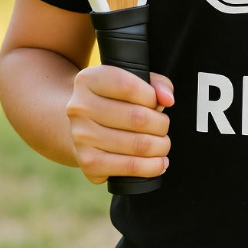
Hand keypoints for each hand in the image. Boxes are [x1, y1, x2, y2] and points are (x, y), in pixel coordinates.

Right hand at [66, 65, 173, 183]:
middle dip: (161, 125)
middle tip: (164, 127)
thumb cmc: (114, 101)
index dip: (152, 97)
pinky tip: (158, 162)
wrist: (83, 127)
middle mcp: (80, 108)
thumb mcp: (130, 80)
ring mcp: (81, 137)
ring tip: (163, 144)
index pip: (128, 87)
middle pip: (137, 118)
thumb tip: (167, 99)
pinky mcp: (88, 163)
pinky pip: (129, 168)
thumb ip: (155, 83)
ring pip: (137, 144)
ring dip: (160, 146)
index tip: (158, 103)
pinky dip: (152, 167)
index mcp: (89, 79)